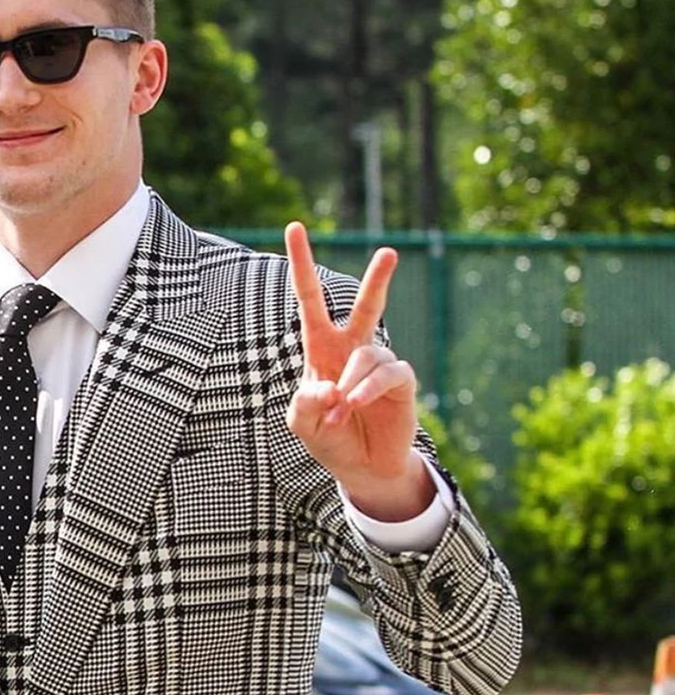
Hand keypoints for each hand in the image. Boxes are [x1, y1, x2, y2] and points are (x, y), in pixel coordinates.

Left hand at [283, 222, 431, 520]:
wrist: (362, 467)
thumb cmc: (329, 438)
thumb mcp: (302, 423)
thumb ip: (305, 403)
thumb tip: (330, 385)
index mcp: (320, 348)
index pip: (310, 299)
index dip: (302, 265)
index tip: (295, 227)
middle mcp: (352, 349)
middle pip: (366, 306)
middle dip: (378, 280)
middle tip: (390, 252)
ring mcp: (378, 364)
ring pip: (367, 356)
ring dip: (349, 387)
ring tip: (341, 413)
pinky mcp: (400, 381)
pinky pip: (387, 373)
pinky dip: (367, 389)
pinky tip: (356, 404)